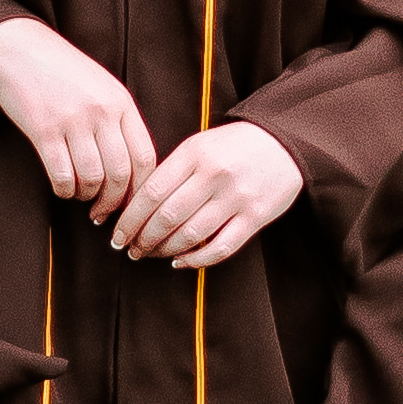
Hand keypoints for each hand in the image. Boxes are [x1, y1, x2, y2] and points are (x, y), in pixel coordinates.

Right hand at [0, 15, 154, 219]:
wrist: (22, 48)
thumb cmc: (65, 73)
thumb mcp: (103, 88)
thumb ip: (120, 122)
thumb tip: (132, 173)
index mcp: (121, 102)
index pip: (146, 157)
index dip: (141, 189)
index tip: (132, 205)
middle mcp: (101, 111)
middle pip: (120, 174)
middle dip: (113, 202)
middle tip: (103, 213)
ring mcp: (72, 120)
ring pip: (92, 178)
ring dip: (87, 196)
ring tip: (81, 195)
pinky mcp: (43, 130)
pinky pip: (62, 176)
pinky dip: (64, 190)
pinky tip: (63, 187)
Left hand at [115, 119, 305, 270]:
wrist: (284, 142)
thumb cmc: (235, 145)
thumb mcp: (200, 145)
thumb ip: (173, 170)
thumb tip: (138, 206)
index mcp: (195, 153)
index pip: (152, 192)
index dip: (129, 218)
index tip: (118, 233)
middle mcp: (214, 174)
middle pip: (167, 216)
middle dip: (143, 239)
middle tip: (131, 249)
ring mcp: (236, 197)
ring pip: (190, 235)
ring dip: (165, 251)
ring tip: (152, 255)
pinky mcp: (255, 217)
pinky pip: (221, 247)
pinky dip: (197, 260)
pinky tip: (182, 262)